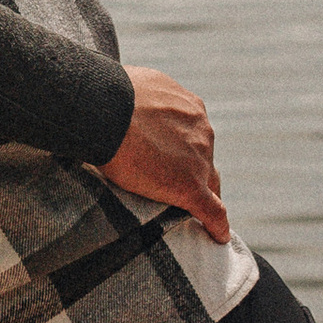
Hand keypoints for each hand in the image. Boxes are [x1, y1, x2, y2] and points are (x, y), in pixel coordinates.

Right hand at [100, 61, 229, 241]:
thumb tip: (126, 105)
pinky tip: (218, 236)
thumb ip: (142, 101)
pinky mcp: (190, 186)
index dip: (186, 150)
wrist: (105, 111)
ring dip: (198, 192)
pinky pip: (212, 211)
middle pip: (204, 159)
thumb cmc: (109, 96)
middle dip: (192, 169)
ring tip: (190, 212)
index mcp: (190, 107)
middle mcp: (202, 131)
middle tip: (171, 182)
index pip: (196, 135)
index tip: (174, 159)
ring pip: (208, 183)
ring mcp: (198, 160)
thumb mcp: (134, 86)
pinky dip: (217, 225)